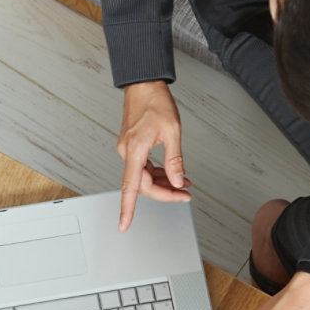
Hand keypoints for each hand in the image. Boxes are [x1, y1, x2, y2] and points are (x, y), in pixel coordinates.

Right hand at [116, 80, 190, 230]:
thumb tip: (177, 181)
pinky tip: (171, 173)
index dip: (127, 209)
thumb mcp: (172, 131)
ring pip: (144, 178)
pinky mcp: (132, 147)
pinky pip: (143, 168)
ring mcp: (128, 150)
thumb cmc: (155, 102)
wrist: (144, 84)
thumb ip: (174, 160)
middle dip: (165, 193)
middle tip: (185, 195)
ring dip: (163, 183)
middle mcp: (127, 152)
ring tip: (183, 184)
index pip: (131, 187)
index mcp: (135, 150)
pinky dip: (158, 173)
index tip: (123, 225)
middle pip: (143, 185)